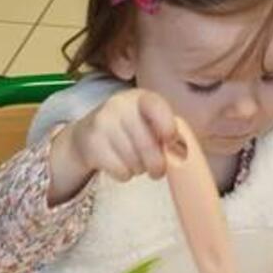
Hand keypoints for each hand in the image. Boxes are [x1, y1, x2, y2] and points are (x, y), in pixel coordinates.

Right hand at [48, 89, 178, 203]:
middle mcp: (120, 106)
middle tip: (158, 169)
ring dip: (139, 168)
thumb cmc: (132, 128)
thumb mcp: (149, 121)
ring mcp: (102, 123)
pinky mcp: (91, 143)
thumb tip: (183, 152)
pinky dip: (124, 174)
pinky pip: (120, 171)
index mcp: (142, 97)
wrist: (89, 134)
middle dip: (157, 164)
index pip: (156, 107)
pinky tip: (120, 163)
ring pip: (134, 161)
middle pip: (147, 145)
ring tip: (135, 160)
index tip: (171, 141)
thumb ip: (167, 131)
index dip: (167, 126)